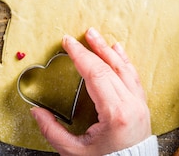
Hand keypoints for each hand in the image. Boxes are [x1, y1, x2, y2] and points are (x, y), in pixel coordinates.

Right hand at [31, 27, 151, 155]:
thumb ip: (53, 131)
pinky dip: (125, 62)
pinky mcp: (142, 108)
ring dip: (109, 51)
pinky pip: (134, 78)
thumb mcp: (74, 153)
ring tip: (97, 37)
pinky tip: (119, 52)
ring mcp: (140, 106)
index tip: (68, 42)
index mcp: (115, 114)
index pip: (96, 74)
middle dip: (94, 48)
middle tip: (82, 34)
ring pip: (125, 70)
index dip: (80, 55)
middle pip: (110, 68)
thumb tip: (36, 112)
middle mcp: (131, 105)